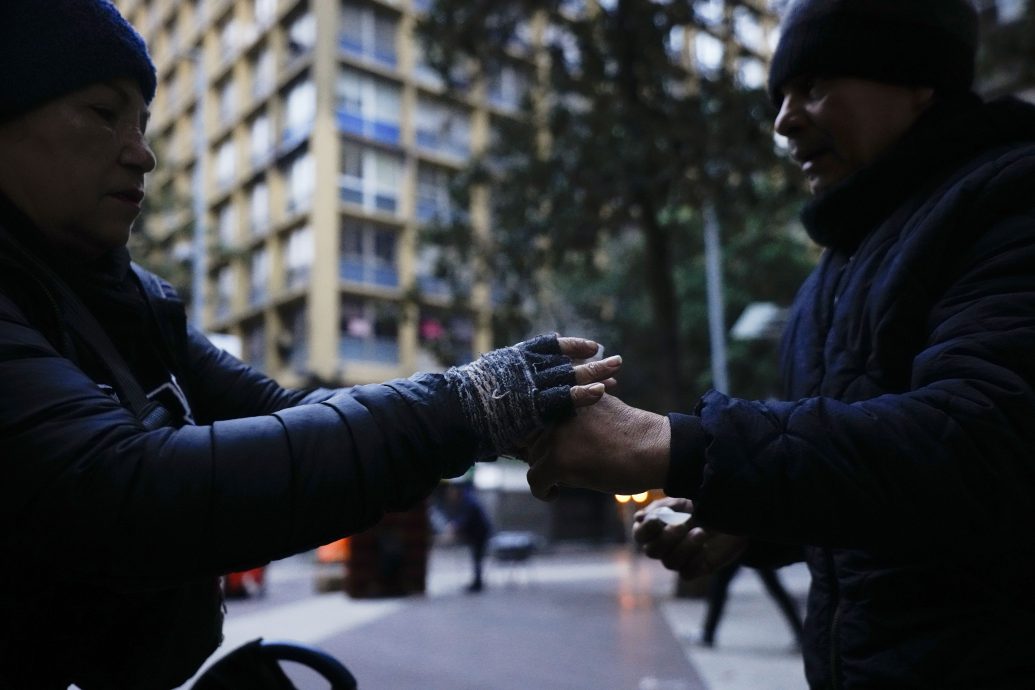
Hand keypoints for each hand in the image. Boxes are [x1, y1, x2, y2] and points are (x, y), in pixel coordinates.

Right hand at [445, 334, 620, 458]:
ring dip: (594, 374)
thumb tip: (506, 394)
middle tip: (615, 361)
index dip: (571, 347)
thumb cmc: (461, 405)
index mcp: (511, 358)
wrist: (448, 414)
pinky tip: (601, 393)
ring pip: (568, 375)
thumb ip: (501, 387)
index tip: (591, 347)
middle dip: (591, 362)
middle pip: (564, 360)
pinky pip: (562, 398)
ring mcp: (528, 384)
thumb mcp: (483, 386)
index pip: (547, 346)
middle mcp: (522, 366)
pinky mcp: (531, 405)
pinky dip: (581, 394)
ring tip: (616, 372)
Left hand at [525, 394, 669, 499]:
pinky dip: (543, 491)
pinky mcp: (559, 459)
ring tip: (561, 480)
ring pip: (533, 459)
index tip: (544, 450)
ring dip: (544, 471)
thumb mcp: (599, 411)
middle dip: (543, 455)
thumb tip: (554, 432)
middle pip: (531, 439)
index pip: (534, 415)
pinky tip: (555, 494)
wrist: (655, 448)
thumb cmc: (633, 434)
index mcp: (566, 396)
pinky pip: (536, 479)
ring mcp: (556, 434)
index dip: (538, 436)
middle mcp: (557, 411)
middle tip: (560, 467)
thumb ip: (575, 415)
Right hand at [633, 498, 747, 579]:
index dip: (646, 530)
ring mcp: (679, 558)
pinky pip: (686, 573)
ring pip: (670, 563)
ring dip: (685, 548)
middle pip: (652, 551)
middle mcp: (664, 545)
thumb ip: (662, 508)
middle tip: (682, 525)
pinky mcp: (696, 568)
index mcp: (656, 527)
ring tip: (701, 532)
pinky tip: (706, 548)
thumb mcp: (682, 500)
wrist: (733, 514)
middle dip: (666, 539)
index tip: (657, 520)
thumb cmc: (703, 503)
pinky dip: (695, 561)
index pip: (640, 534)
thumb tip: (639, 518)